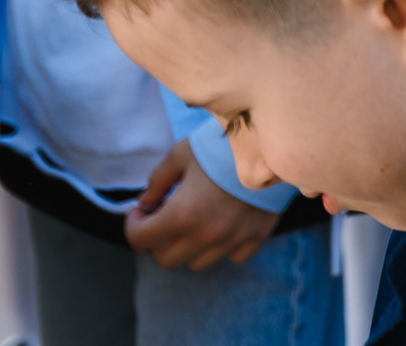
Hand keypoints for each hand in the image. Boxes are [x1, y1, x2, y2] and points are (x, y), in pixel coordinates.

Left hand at [123, 139, 277, 270]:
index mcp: (182, 214)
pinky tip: (224, 225)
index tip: (141, 212)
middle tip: (166, 218)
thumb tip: (145, 203)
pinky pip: (232, 257)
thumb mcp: (180, 154)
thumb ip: (157, 181)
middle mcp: (205, 235)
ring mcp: (233, 240)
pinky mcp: (256, 237)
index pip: (140, 240)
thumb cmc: (221, 145)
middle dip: (159, 240)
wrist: (271, 143)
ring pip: (197, 262)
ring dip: (189, 246)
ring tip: (195, 221)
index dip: (133, 225)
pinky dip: (223, 247)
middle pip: (167, 259)